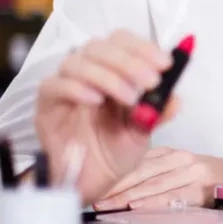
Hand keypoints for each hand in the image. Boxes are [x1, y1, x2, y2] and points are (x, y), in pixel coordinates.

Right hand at [35, 29, 175, 204]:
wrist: (93, 181)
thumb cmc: (117, 149)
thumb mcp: (145, 130)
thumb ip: (158, 112)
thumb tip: (176, 99)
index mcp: (113, 70)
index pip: (122, 42)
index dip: (144, 48)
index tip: (165, 64)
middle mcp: (88, 72)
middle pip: (100, 47)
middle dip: (130, 61)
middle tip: (151, 81)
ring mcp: (65, 86)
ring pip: (78, 62)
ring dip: (108, 76)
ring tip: (129, 98)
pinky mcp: (46, 105)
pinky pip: (54, 85)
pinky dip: (76, 88)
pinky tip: (96, 101)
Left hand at [94, 147, 222, 210]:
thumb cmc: (212, 178)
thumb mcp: (183, 167)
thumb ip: (158, 172)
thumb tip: (125, 186)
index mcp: (174, 153)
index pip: (138, 162)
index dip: (116, 173)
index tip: (96, 184)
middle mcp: (182, 159)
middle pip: (142, 172)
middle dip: (116, 186)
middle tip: (96, 198)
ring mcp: (193, 172)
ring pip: (155, 183)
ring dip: (128, 196)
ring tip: (108, 205)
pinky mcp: (202, 187)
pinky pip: (173, 195)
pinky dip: (153, 201)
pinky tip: (137, 206)